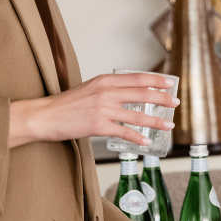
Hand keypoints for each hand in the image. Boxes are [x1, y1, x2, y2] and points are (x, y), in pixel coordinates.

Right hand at [7, 73, 178, 148]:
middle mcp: (106, 92)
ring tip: (169, 125)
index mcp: (104, 80)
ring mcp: (103, 109)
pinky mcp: (98, 126)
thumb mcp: (89, 89)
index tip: (169, 83)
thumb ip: (108, 90)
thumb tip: (129, 94)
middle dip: (162, 99)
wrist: (45, 116)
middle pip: (141, 93)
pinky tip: (147, 142)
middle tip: (175, 103)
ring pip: (137, 114)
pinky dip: (137, 138)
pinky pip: (124, 132)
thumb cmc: (67, 105)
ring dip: (156, 121)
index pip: (136, 78)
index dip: (155, 80)